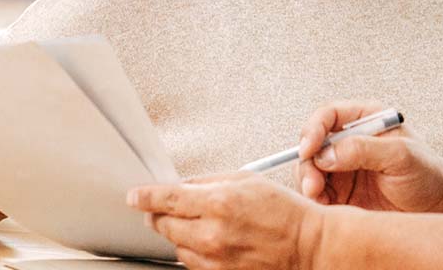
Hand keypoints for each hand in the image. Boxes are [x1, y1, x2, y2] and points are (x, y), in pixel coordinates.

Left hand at [127, 173, 324, 269]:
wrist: (308, 246)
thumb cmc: (284, 212)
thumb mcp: (246, 180)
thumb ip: (209, 182)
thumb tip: (182, 186)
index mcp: (218, 203)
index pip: (166, 199)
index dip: (144, 196)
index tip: (134, 196)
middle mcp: (213, 235)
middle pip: (163, 225)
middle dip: (158, 214)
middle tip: (162, 207)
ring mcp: (216, 260)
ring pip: (176, 247)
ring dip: (177, 234)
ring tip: (198, 224)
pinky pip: (193, 264)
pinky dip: (192, 251)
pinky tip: (208, 241)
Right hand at [296, 101, 442, 212]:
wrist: (441, 207)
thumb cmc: (428, 174)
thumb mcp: (401, 156)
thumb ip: (364, 149)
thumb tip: (326, 153)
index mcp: (365, 120)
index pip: (328, 116)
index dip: (313, 130)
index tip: (309, 150)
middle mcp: (349, 140)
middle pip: (313, 143)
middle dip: (307, 163)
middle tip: (313, 185)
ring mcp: (344, 167)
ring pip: (311, 169)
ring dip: (309, 183)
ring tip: (319, 198)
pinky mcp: (342, 192)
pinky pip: (318, 193)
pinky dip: (316, 201)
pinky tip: (327, 209)